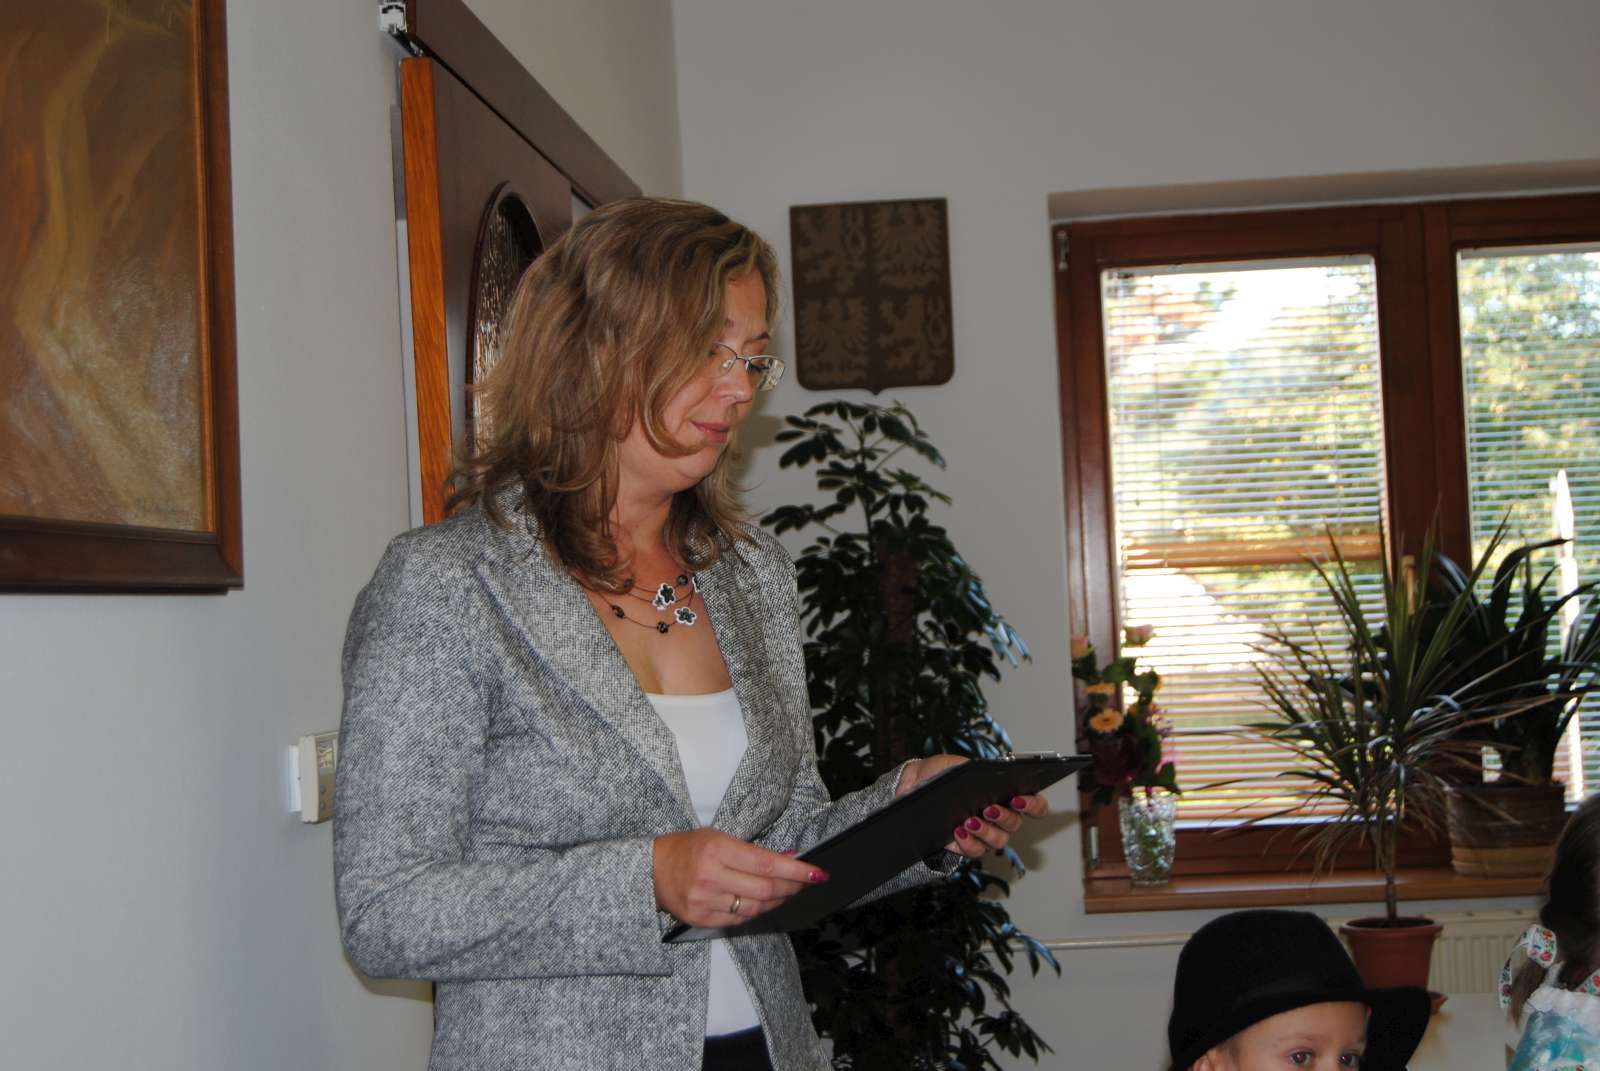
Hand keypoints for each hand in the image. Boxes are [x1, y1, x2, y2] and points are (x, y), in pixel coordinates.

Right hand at [652, 827, 828, 927]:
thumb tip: (790, 858)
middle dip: (792, 888)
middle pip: (765, 890)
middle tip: (805, 883)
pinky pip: (739, 920)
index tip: (817, 873)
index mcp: (716, 848)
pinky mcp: (700, 919)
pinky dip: (756, 911)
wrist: (649, 871)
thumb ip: (753, 851)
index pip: (766, 864)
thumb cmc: (687, 849)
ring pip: (755, 908)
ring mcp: (704, 901)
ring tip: (786, 892)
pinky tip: (762, 902)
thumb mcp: (718, 837)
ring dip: (778, 901)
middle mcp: (710, 876)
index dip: (796, 871)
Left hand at [896, 754, 1051, 858]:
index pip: (1035, 804)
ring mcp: (986, 834)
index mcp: (1006, 795)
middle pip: (1015, 824)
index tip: (1019, 799)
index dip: (1034, 804)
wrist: (913, 786)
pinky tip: (958, 831)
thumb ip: (971, 767)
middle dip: (1004, 816)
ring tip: (969, 821)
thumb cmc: (942, 773)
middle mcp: (1001, 818)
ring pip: (998, 840)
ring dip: (986, 831)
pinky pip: (975, 851)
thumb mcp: (956, 764)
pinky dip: (968, 842)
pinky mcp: (967, 846)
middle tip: (989, 808)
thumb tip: (981, 774)